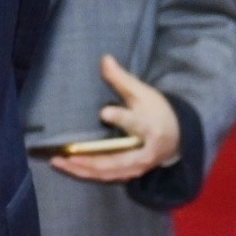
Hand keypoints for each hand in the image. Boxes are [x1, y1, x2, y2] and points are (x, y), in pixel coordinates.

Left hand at [47, 55, 183, 183]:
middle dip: (88, 159)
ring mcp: (136, 167)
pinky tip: (68, 167)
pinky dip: (86, 173)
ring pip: (107, 172)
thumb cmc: (158, 112)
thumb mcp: (144, 93)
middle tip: (63, 154)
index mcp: (150, 127)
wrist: (178, 138)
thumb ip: (122, 79)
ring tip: (58, 162)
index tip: (104, 113)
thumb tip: (104, 59)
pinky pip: (105, 176)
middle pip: (115, 159)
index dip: (120, 118)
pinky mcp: (129, 174)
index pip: (135, 123)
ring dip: (81, 170)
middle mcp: (143, 152)